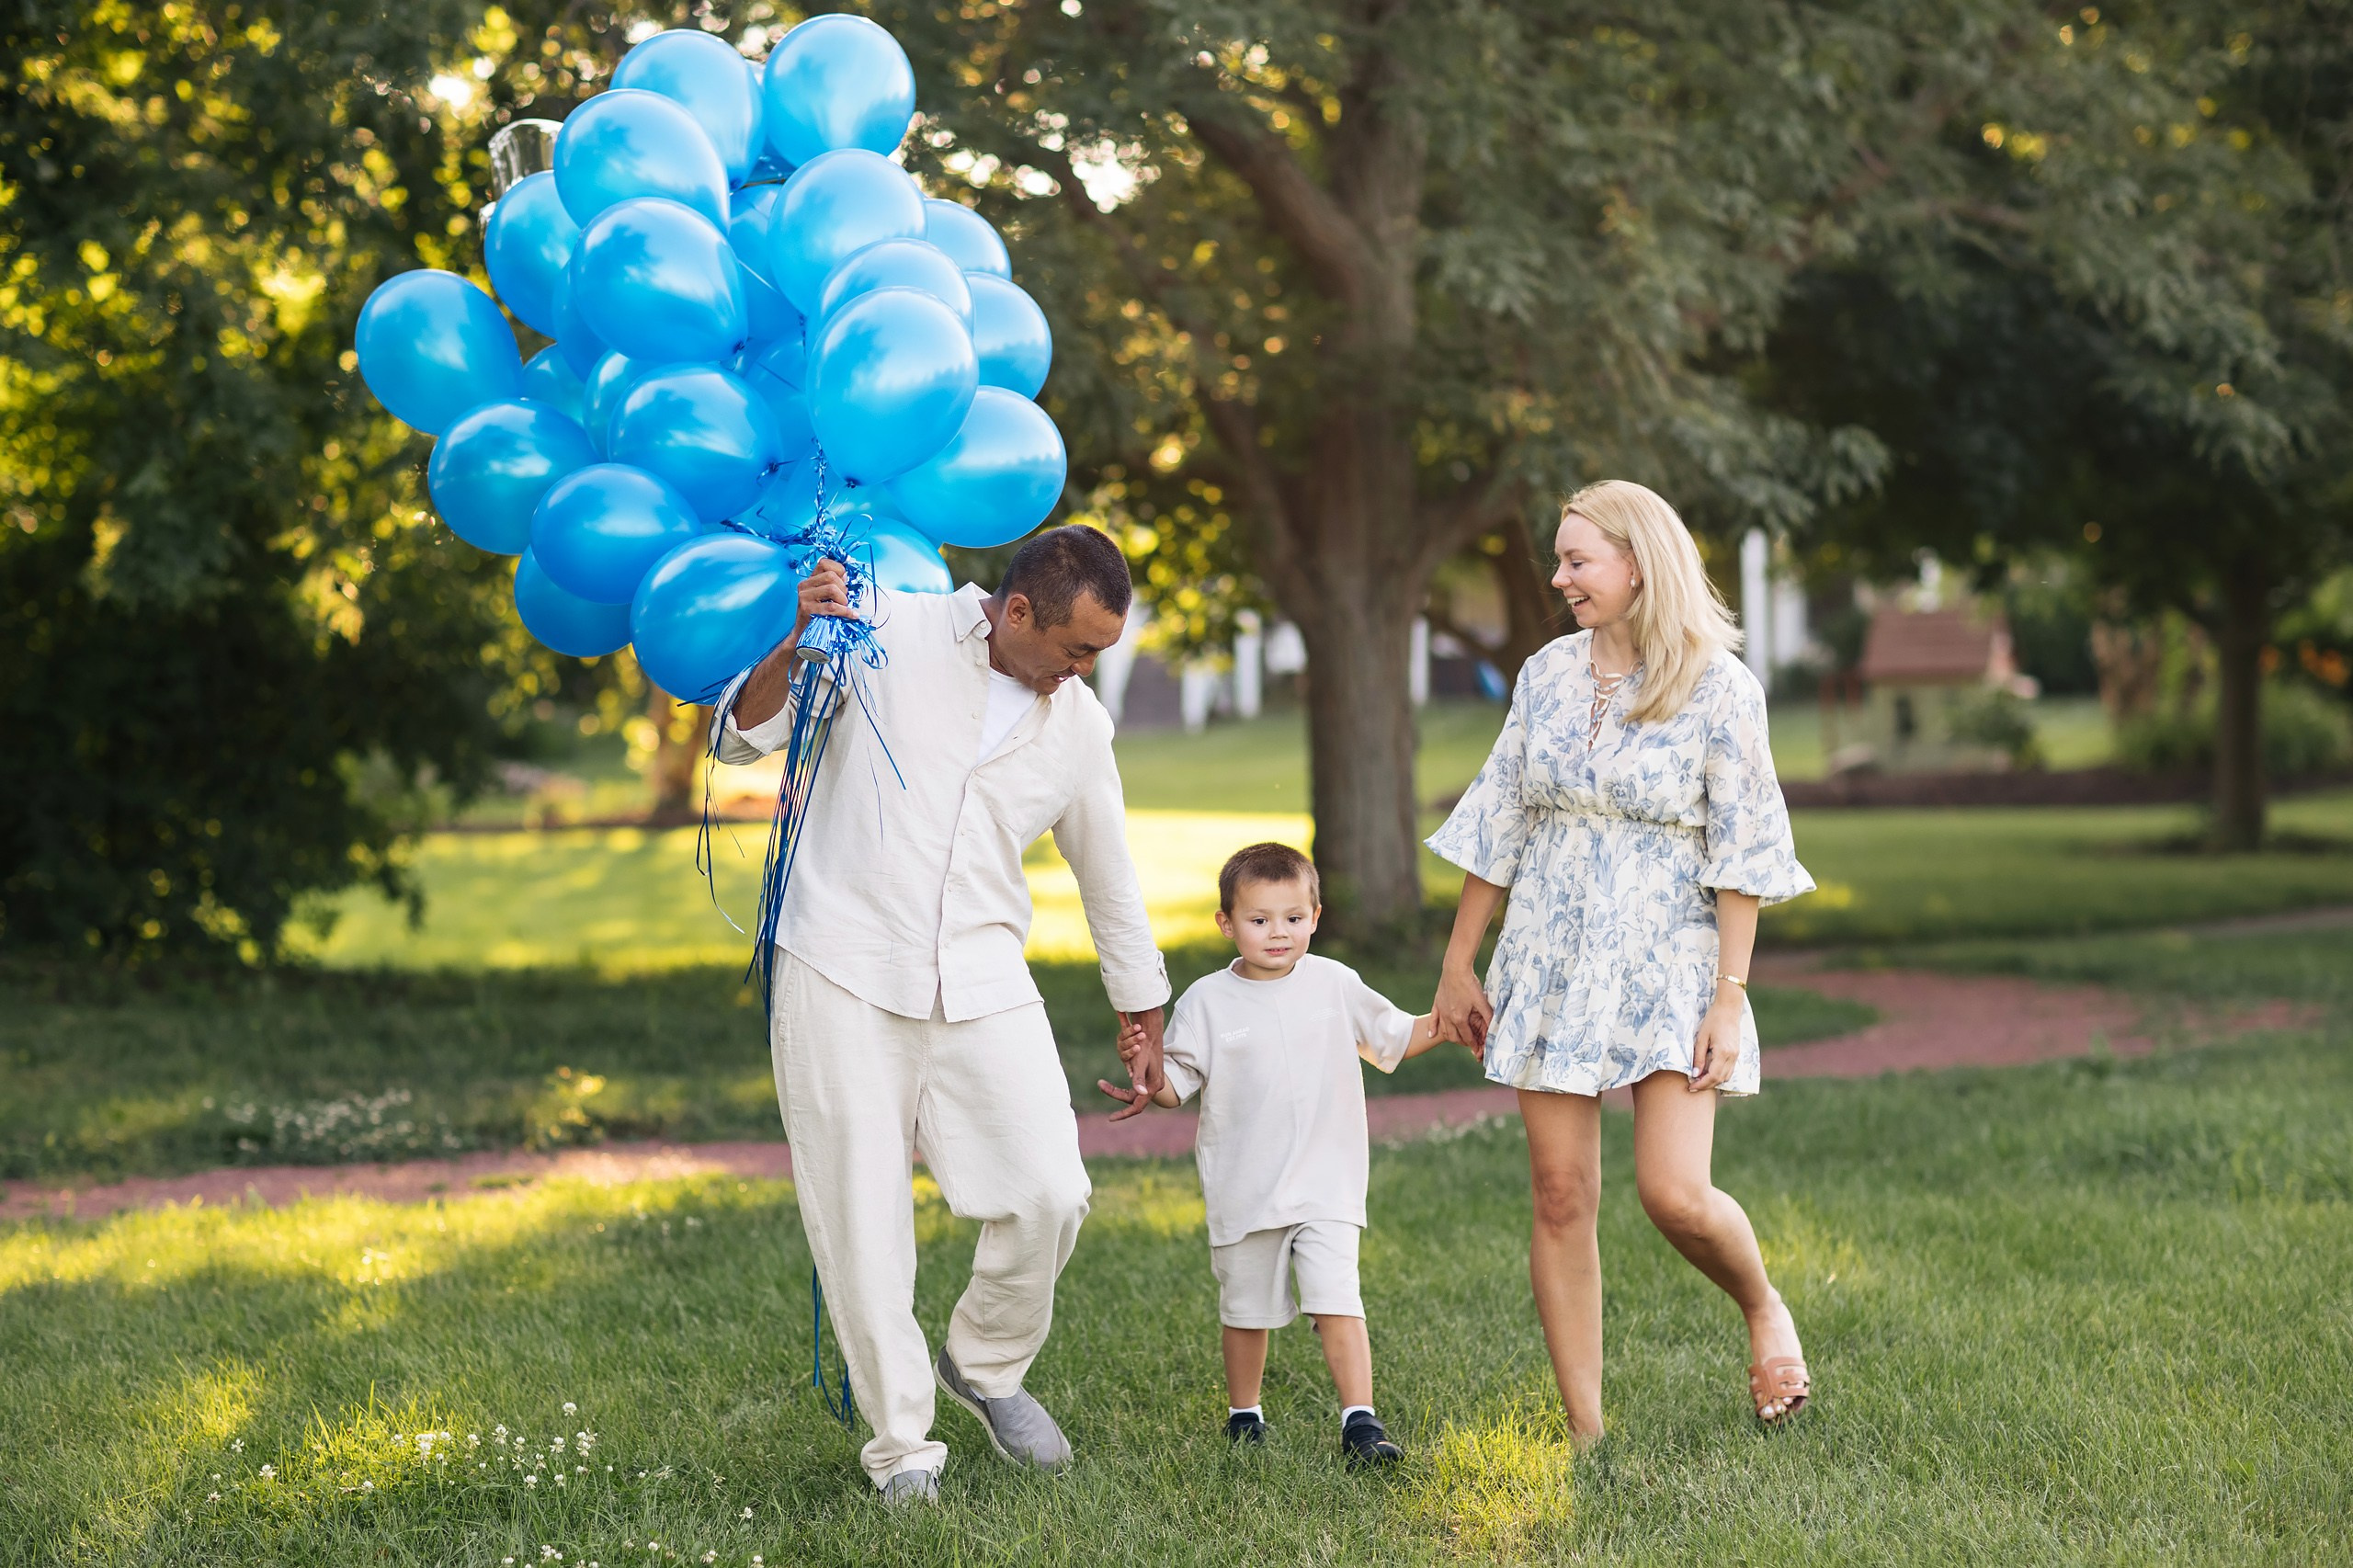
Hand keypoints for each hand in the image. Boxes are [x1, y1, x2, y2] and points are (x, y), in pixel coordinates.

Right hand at [796, 558, 850, 634]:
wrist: (803, 635)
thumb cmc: (818, 615)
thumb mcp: (825, 597)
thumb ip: (835, 585)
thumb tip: (848, 577)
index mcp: (810, 579)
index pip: (824, 562)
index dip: (839, 569)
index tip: (844, 581)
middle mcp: (804, 585)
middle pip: (831, 575)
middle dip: (843, 587)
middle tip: (844, 599)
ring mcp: (804, 596)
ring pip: (831, 588)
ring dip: (843, 599)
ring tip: (843, 607)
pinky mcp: (807, 609)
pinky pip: (832, 606)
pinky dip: (845, 611)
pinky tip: (851, 615)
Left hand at [1108, 1006, 1166, 1120]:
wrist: (1152, 1033)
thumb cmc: (1146, 1047)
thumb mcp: (1140, 1063)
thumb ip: (1139, 1078)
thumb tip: (1141, 1093)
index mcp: (1153, 1086)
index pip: (1137, 1107)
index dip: (1124, 1114)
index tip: (1110, 1118)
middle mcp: (1153, 1087)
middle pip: (1132, 1100)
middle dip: (1115, 1095)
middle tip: (1100, 1085)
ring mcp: (1151, 1083)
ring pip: (1133, 1095)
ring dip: (1117, 1092)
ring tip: (1103, 1085)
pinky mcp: (1148, 1079)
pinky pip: (1134, 1090)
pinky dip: (1123, 1090)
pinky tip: (1114, 1088)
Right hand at [1433, 965, 1492, 1061]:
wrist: (1455, 969)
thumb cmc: (1469, 984)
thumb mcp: (1481, 1001)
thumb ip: (1488, 1016)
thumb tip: (1494, 1028)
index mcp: (1459, 1018)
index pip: (1467, 1037)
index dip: (1473, 1045)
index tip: (1478, 1050)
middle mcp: (1448, 1017)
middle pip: (1454, 1037)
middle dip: (1462, 1043)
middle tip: (1470, 1043)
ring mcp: (1441, 1011)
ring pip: (1444, 1030)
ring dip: (1450, 1037)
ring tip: (1457, 1039)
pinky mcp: (1437, 1003)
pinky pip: (1433, 1019)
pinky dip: (1432, 1028)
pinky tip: (1431, 1035)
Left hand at [1689, 997, 1742, 1091]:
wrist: (1728, 1009)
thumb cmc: (1713, 1020)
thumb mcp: (1701, 1038)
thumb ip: (1699, 1057)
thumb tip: (1695, 1074)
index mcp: (1723, 1053)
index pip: (1713, 1076)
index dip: (1701, 1084)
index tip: (1690, 1087)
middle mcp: (1732, 1056)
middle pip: (1720, 1079)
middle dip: (1706, 1085)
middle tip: (1692, 1086)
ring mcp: (1736, 1055)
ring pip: (1726, 1077)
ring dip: (1713, 1082)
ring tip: (1699, 1081)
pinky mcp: (1736, 1053)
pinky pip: (1729, 1070)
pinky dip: (1720, 1075)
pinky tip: (1709, 1073)